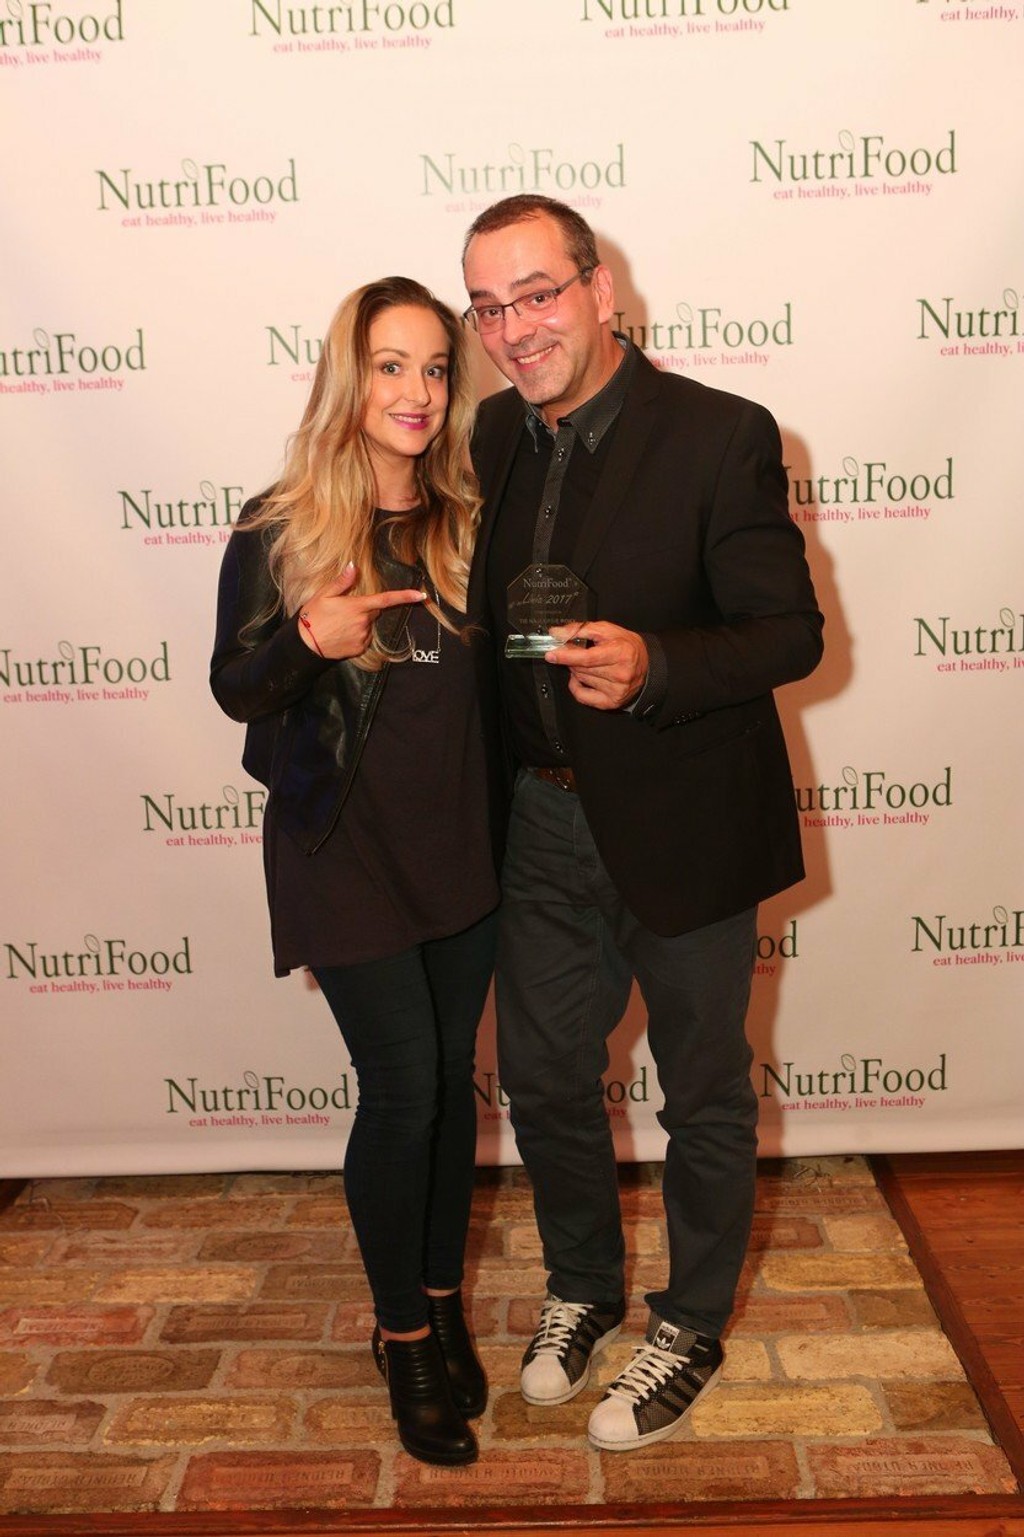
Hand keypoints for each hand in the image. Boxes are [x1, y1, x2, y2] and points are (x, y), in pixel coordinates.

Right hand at [297, 564, 424, 659]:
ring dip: (359, 622)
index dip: (405, 596)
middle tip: (343, 610)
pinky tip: (341, 634)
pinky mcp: (360, 648)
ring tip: (339, 624)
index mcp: (357, 606)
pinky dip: (356, 634)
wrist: (305, 645)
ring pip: (368, 625)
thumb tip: (353, 566)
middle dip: (364, 608)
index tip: (421, 595)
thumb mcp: (323, 595)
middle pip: (373, 611)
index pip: (386, 599)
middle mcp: (363, 622)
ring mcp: (363, 636)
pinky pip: (364, 638)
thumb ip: (341, 582)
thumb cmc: (312, 616)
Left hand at [544, 621, 648, 710]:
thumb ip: (581, 630)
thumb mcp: (607, 630)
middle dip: (572, 660)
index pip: (587, 658)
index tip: (551, 654)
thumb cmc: (626, 646)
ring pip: (581, 679)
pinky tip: (581, 678)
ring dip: (576, 670)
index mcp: (620, 653)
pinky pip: (582, 696)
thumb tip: (557, 633)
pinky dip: (576, 686)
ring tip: (587, 663)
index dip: (566, 656)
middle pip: (581, 668)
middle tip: (576, 653)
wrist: (647, 665)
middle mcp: (620, 674)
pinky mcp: (611, 702)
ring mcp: (616, 690)